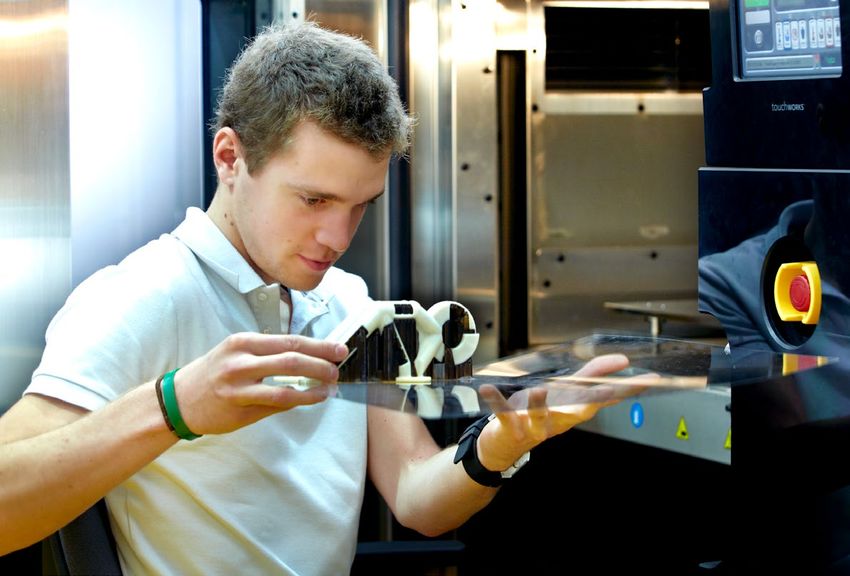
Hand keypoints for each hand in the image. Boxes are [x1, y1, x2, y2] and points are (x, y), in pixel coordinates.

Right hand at [169, 333, 348, 434]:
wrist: (177, 400)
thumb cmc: (213, 375)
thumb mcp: (236, 354)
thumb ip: (268, 355)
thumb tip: (309, 359)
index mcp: (243, 342)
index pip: (289, 340)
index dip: (318, 345)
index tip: (338, 348)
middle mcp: (240, 360)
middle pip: (291, 357)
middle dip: (321, 362)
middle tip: (339, 366)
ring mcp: (238, 385)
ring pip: (285, 383)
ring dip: (314, 385)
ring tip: (330, 386)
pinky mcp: (238, 406)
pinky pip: (275, 402)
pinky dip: (299, 400)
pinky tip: (312, 399)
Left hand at [476, 353, 645, 471]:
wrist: (503, 447)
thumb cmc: (536, 416)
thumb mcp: (565, 395)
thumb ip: (591, 378)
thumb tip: (619, 364)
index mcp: (572, 410)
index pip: (604, 397)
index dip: (627, 388)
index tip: (650, 379)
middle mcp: (557, 420)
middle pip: (578, 409)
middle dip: (595, 399)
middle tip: (613, 387)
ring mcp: (533, 425)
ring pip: (539, 415)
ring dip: (540, 404)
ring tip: (540, 390)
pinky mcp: (508, 426)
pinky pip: (502, 412)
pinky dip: (494, 400)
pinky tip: (487, 388)